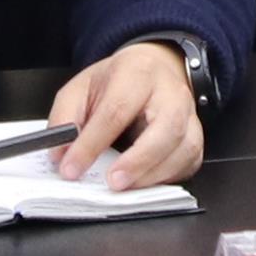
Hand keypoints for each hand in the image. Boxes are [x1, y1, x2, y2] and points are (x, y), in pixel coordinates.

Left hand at [52, 40, 204, 192]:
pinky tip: (144, 183)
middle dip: (137, 161)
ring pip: (184, 148)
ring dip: (153, 174)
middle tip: (112, 183)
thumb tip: (58, 153)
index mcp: (137, 73)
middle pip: (165, 128)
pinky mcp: (197, 138)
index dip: (91, 143)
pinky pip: (189, 163)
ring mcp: (190, 115)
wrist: (154, 68)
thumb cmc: (118, 81)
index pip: (116, 110)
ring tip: (124, 187)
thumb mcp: (82, 87)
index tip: (71, 168)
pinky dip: (167, 178)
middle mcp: (170, 92)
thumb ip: (65, 117)